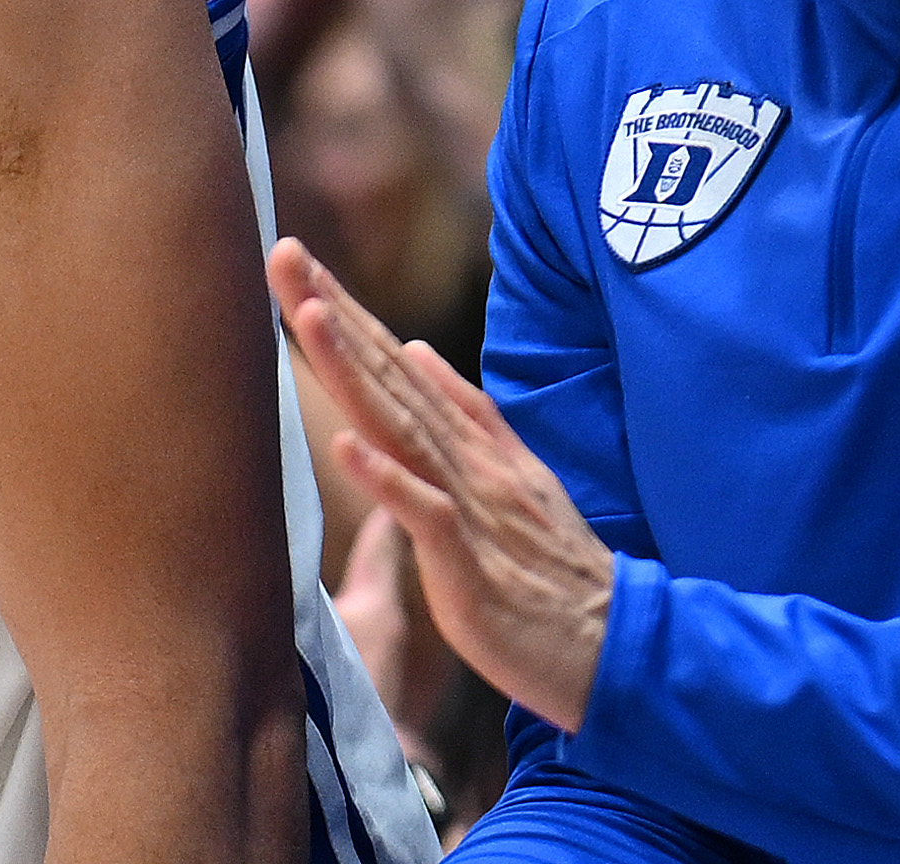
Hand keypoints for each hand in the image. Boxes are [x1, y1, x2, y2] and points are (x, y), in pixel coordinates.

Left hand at [271, 239, 613, 729]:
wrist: (616, 647)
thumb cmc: (551, 567)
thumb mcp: (512, 477)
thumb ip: (466, 413)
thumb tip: (417, 349)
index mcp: (467, 443)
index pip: (395, 363)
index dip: (345, 310)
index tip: (295, 257)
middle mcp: (466, 460)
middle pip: (388, 376)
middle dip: (332, 313)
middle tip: (283, 252)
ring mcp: (470, 505)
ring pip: (402, 427)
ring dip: (354, 370)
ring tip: (309, 315)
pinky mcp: (470, 562)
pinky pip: (424, 513)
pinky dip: (384, 479)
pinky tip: (343, 445)